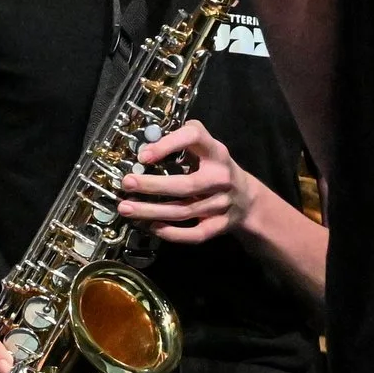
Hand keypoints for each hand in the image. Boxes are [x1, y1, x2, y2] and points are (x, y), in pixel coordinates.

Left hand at [121, 119, 254, 243]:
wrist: (247, 199)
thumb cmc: (215, 168)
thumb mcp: (205, 148)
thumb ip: (181, 142)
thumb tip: (144, 141)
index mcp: (216, 152)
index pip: (194, 138)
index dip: (168, 144)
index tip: (143, 155)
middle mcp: (221, 177)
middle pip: (185, 185)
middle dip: (152, 185)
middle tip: (127, 184)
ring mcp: (222, 204)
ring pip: (183, 211)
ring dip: (151, 211)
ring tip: (126, 208)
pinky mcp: (220, 225)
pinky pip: (195, 234)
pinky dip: (172, 233)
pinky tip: (151, 227)